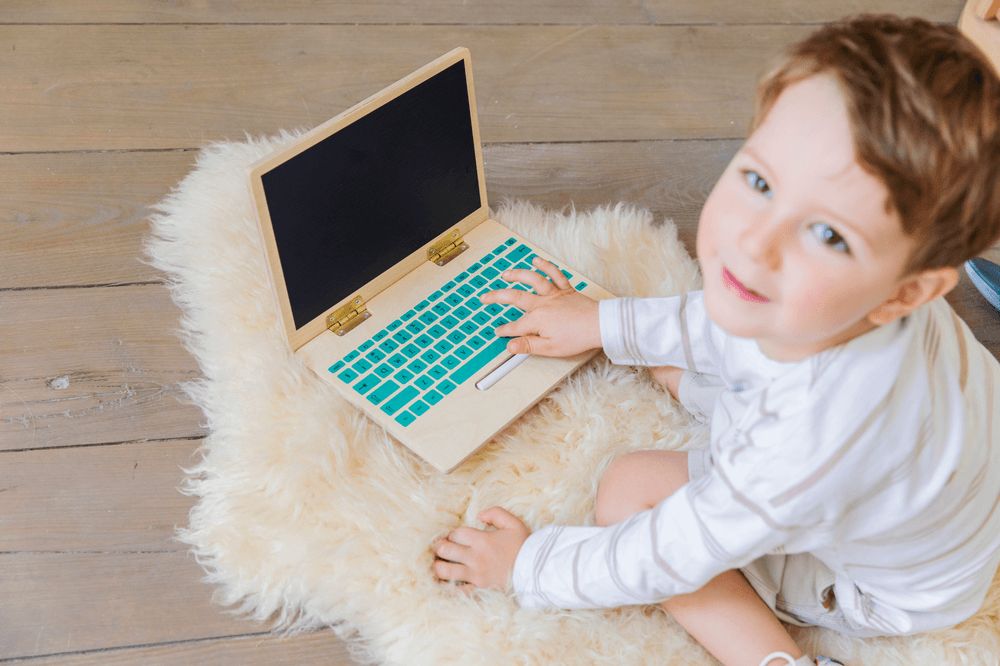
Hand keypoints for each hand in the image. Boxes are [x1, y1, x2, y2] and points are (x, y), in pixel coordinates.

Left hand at [431, 507, 529, 592]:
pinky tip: (445, 584)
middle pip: (445, 550)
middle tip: (440, 548)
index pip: (455, 534)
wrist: (535, 571)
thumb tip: (480, 515)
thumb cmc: (524, 546)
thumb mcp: (513, 523)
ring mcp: (475, 575)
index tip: (454, 537)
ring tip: (438, 564)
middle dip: (439, 548)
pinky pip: (457, 590)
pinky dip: (449, 587)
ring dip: (438, 566)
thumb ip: (495, 513)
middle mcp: (475, 557)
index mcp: (482, 540)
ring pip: (445, 571)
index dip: (451, 534)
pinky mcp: (478, 589)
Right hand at [482, 255, 600, 356]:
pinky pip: (554, 274)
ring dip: (517, 275)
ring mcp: (554, 294)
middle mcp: (543, 303)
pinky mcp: (565, 289)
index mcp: (537, 319)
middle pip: (515, 298)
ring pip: (532, 280)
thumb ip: (528, 345)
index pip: (515, 326)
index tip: (498, 332)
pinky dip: (545, 266)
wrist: (601, 324)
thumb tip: (510, 345)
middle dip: (497, 297)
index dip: (505, 330)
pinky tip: (536, 261)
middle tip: (485, 298)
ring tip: (506, 275)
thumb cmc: (578, 337)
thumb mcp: (550, 348)